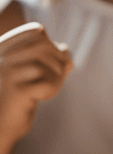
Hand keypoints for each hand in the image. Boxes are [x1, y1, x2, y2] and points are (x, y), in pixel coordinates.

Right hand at [0, 22, 73, 141]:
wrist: (5, 122)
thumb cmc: (26, 93)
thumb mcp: (44, 72)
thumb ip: (58, 58)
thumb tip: (66, 52)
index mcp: (7, 46)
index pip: (37, 31)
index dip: (54, 46)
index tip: (59, 62)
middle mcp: (3, 56)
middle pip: (43, 45)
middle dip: (59, 61)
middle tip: (61, 75)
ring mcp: (7, 73)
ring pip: (45, 65)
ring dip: (56, 78)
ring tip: (47, 89)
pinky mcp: (15, 91)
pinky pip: (45, 84)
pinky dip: (50, 90)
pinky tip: (40, 98)